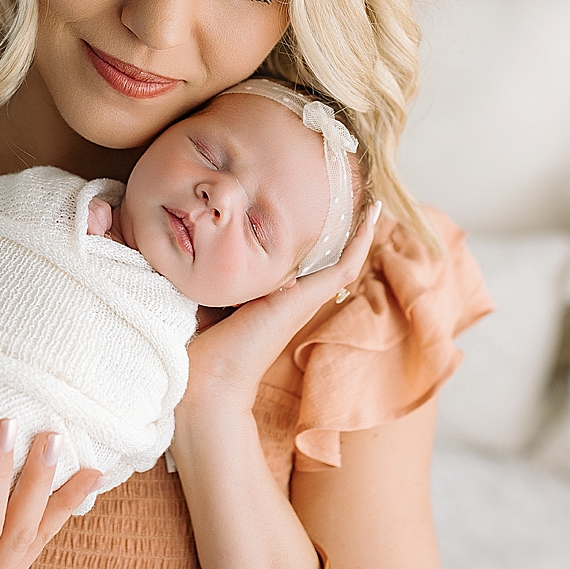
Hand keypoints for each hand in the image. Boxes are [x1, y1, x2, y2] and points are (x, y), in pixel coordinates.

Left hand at [181, 200, 382, 415]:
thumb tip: (198, 231)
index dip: (306, 229)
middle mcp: (292, 296)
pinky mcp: (307, 300)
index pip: (295, 257)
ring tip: (370, 194)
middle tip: (354, 186)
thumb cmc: (196, 344)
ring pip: (342, 258)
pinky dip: (360, 240)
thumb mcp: (204, 292)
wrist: (205, 382)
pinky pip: (344, 265)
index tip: (312, 196)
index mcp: (269, 295)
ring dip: (357, 228)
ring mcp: (303, 299)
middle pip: (324, 255)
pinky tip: (373, 213)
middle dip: (340, 223)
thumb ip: (210, 266)